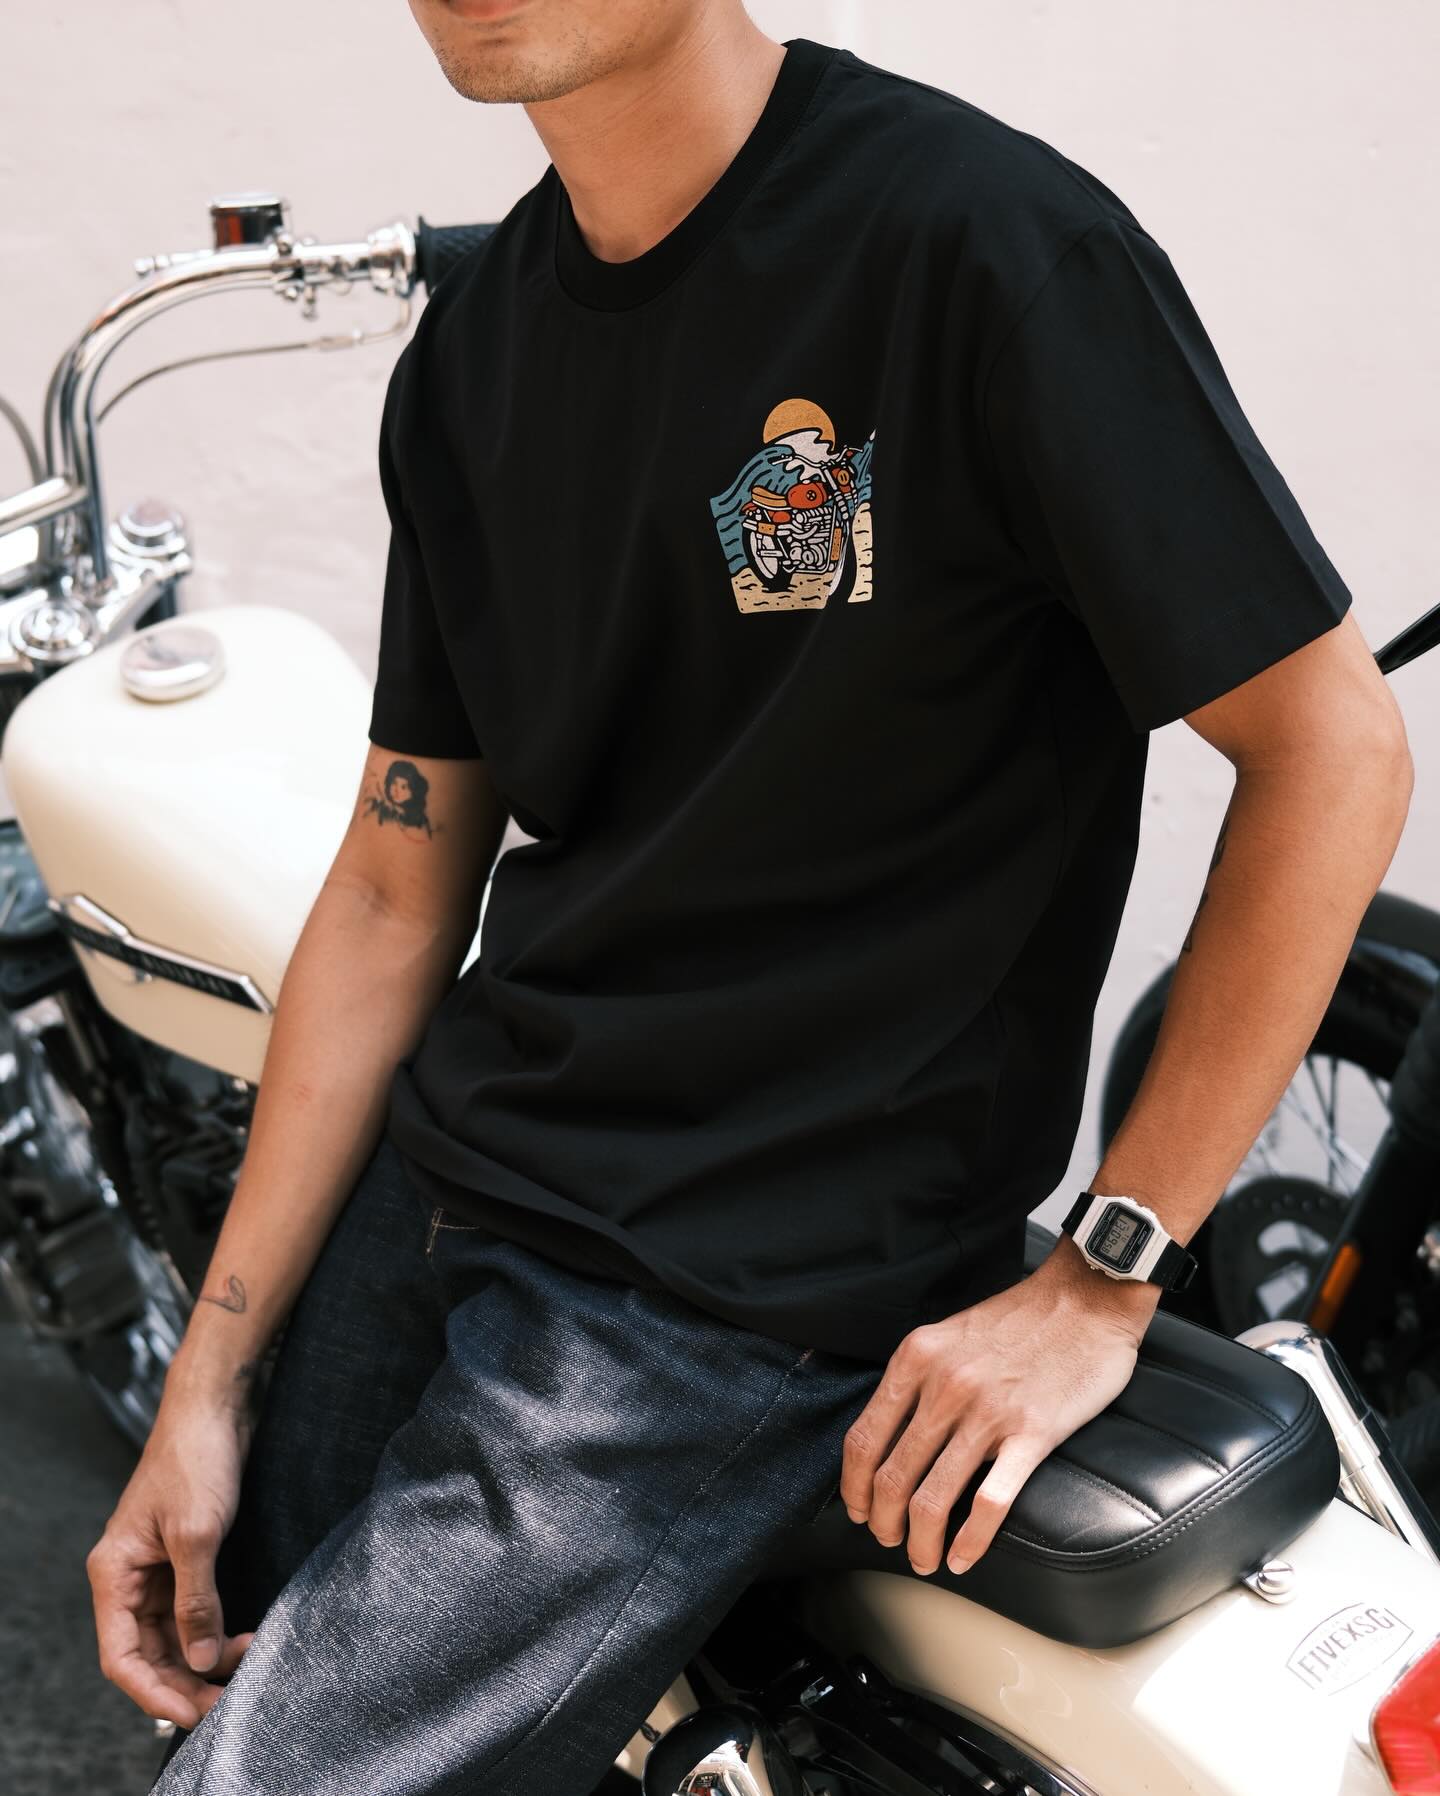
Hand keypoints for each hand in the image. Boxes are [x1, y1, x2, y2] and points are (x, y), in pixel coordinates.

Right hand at [86, 1392, 257, 1727]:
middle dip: (183, 1682)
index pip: (119, 1656)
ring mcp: (157, 1568)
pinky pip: (192, 1611)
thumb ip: (196, 1601)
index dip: (152, 1691)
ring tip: (245, 1665)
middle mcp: (129, 1576)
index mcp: (114, 1573)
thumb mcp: (197, 1535)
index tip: (191, 1712)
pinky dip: (213, 1630)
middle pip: (147, 1652)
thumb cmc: (195, 1458)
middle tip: (226, 1701)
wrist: (215, 1406)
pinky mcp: (185, 1556)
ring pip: (172, 1635)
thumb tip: (198, 1660)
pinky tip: (241, 1639)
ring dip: (203, 1658)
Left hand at [839, 1235, 1158, 1575]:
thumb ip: (920, 1378)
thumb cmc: (1021, 1319)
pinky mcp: (1032, 1434)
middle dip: (884, 1522)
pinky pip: (990, 1503)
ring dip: (920, 1541)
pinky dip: (970, 1542)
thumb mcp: (950, 1334)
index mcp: (917, 1359)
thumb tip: (894, 1431)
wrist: (1087, 1297)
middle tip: (890, 1541)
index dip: (854, 1486)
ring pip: (933, 1498)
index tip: (858, 1510)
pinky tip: (962, 1558)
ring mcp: (988, 1412)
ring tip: (922, 1558)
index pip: (864, 1438)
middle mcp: (945, 1386)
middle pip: (892, 1476)